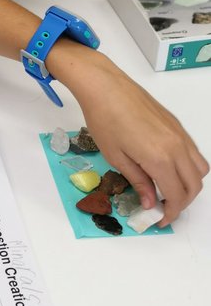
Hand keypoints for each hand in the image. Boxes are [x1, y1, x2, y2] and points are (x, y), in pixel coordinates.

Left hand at [65, 54, 207, 223]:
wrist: (105, 86)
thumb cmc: (104, 120)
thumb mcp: (116, 157)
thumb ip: (138, 181)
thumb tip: (150, 201)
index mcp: (160, 158)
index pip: (177, 194)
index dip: (171, 212)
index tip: (160, 219)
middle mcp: (177, 147)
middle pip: (195, 184)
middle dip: (183, 202)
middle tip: (165, 208)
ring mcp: (180, 134)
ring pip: (200, 168)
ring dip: (190, 184)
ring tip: (168, 190)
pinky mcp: (177, 125)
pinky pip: (193, 152)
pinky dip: (188, 167)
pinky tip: (167, 169)